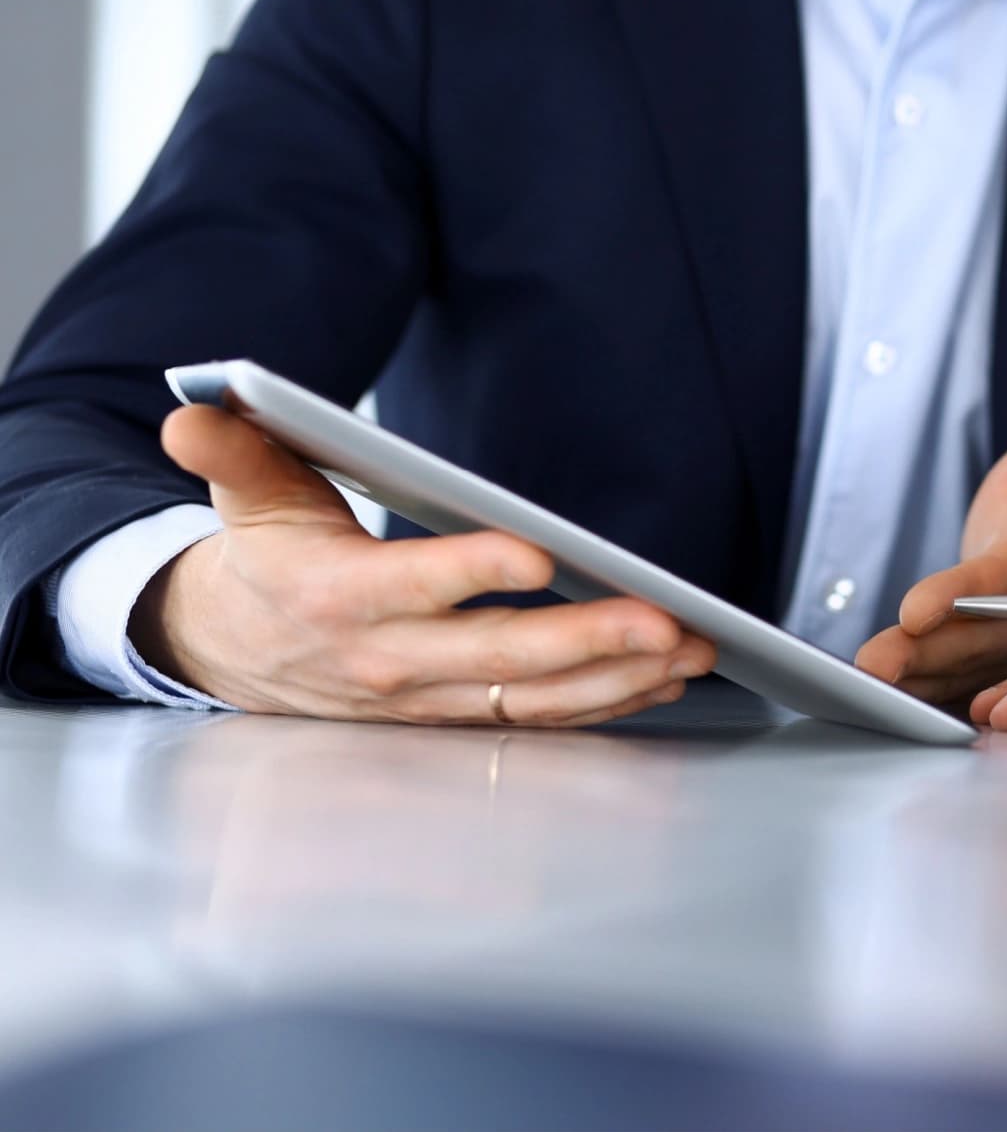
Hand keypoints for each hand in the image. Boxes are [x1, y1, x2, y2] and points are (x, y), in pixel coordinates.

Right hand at [132, 404, 715, 726]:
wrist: (231, 651)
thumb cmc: (263, 557)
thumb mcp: (244, 497)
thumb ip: (231, 452)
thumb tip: (193, 412)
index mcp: (341, 597)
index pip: (415, 586)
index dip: (474, 573)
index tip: (537, 555)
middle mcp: (388, 659)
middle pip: (498, 656)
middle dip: (588, 640)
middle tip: (664, 622)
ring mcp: (426, 698)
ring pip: (532, 700)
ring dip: (617, 679)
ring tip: (689, 652)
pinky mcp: (454, 715)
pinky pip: (539, 719)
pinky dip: (606, 704)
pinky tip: (662, 681)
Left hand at [855, 370, 1006, 702]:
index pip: (1001, 582)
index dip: (961, 597)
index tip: (916, 608)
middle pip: (976, 640)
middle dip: (926, 657)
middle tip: (876, 668)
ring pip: (958, 671)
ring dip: (913, 681)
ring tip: (867, 684)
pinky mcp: (983, 671)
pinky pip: (949, 688)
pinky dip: (919, 698)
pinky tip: (875, 707)